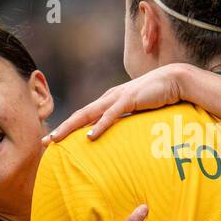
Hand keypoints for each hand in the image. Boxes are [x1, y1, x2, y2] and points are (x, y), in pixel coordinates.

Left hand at [43, 64, 187, 143]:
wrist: (173, 80)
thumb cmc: (157, 97)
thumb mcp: (138, 112)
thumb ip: (127, 120)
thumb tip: (119, 137)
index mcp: (109, 101)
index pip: (84, 116)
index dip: (68, 127)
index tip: (54, 140)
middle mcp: (109, 98)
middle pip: (80, 115)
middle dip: (62, 128)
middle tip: (46, 141)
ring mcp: (117, 97)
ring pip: (89, 114)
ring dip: (71, 127)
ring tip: (58, 139)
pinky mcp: (129, 99)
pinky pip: (111, 114)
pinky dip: (100, 125)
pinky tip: (90, 136)